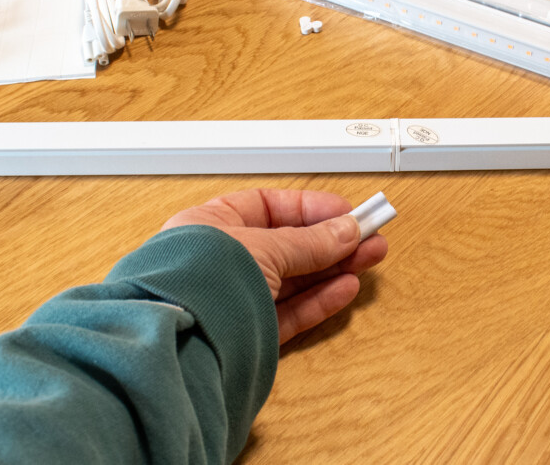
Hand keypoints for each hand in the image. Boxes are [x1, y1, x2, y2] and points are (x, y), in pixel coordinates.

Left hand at [162, 189, 388, 342]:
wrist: (180, 341)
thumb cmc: (199, 280)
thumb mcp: (265, 246)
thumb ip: (310, 240)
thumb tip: (346, 230)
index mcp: (208, 226)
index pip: (267, 207)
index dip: (309, 209)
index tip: (346, 212)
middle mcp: (219, 261)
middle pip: (286, 245)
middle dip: (331, 241)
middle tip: (370, 236)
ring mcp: (233, 299)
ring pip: (292, 281)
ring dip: (333, 269)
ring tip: (369, 259)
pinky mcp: (246, 334)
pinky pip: (289, 313)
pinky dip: (318, 300)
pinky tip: (346, 287)